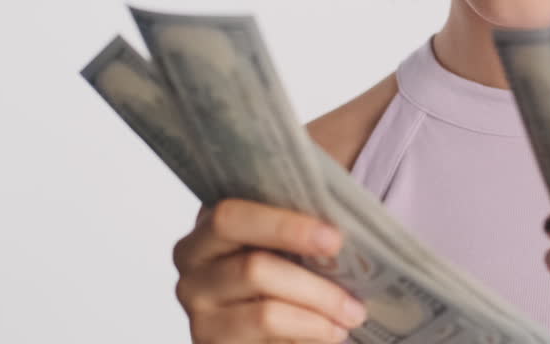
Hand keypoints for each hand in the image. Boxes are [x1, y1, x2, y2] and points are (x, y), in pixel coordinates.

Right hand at [172, 198, 367, 342]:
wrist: (266, 319)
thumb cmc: (283, 266)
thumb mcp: (285, 241)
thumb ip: (299, 226)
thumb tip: (343, 226)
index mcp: (208, 228)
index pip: (231, 218)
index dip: (284, 226)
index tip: (334, 239)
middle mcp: (193, 270)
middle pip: (253, 269)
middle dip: (314, 284)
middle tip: (356, 298)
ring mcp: (198, 313)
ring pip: (265, 313)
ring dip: (317, 316)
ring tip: (351, 317)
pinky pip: (265, 338)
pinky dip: (306, 335)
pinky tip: (329, 333)